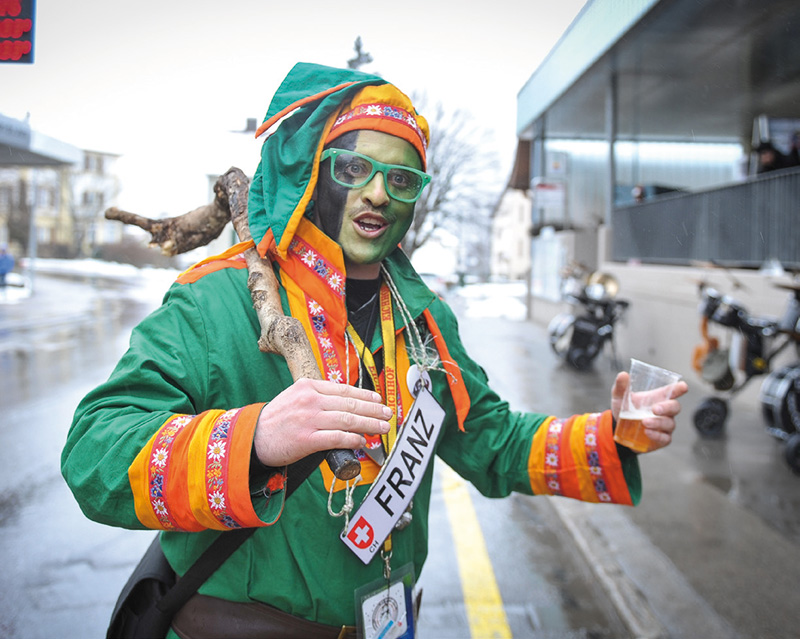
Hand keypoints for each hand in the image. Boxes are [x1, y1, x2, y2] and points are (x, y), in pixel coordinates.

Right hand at [253, 378, 391, 466]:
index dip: (365, 395)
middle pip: (350, 404)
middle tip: (388, 414)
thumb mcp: (294, 397)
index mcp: (308, 385)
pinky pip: (337, 438)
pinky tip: (362, 441)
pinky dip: (353, 439)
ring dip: (369, 424)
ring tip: (382, 428)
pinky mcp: (306, 439)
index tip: (378, 400)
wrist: (252, 438)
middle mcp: (310, 399)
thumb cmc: (277, 419)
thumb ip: (317, 397)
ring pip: (348, 420)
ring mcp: (308, 419)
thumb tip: (345, 404)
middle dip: (373, 410)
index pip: (344, 389)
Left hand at [610, 372, 688, 452]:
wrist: (618, 430)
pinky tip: (648, 432)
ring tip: (644, 422)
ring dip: (658, 422)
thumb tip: (623, 375)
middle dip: (667, 407)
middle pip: (674, 407)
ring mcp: (664, 426)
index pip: (671, 392)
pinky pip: (665, 438)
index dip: (679, 389)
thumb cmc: (623, 410)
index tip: (683, 386)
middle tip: (655, 409)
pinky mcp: (661, 439)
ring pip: (669, 423)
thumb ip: (621, 386)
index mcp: (656, 398)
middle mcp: (664, 411)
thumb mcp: (619, 397)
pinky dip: (657, 435)